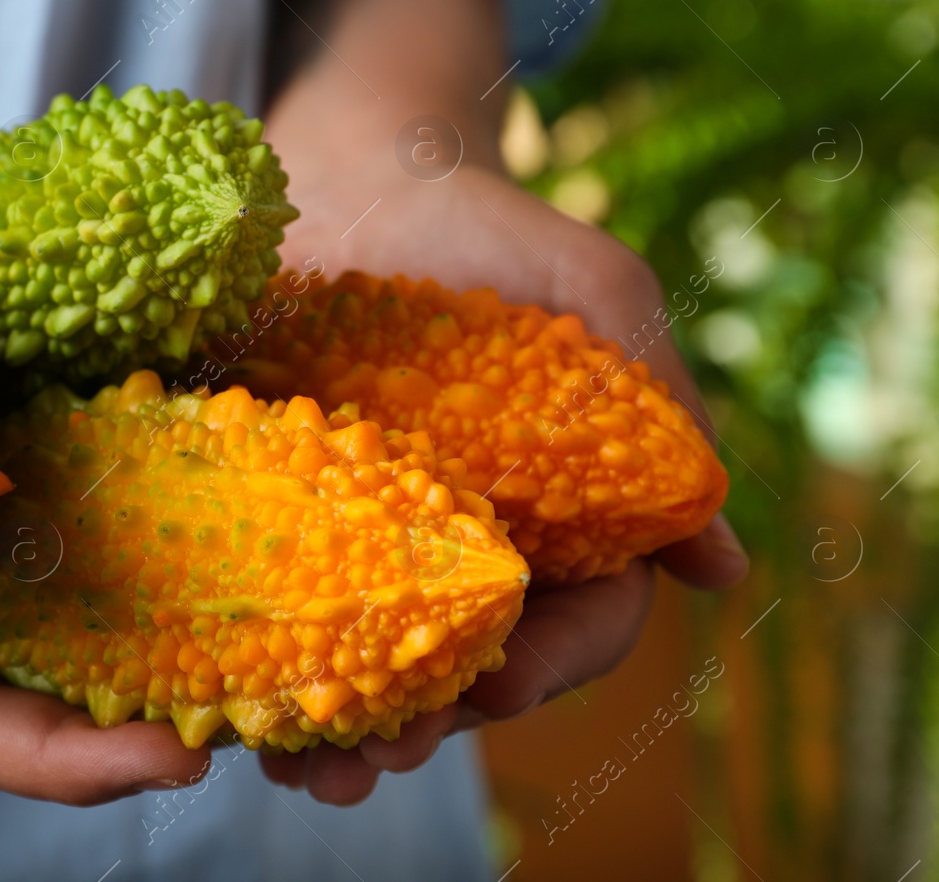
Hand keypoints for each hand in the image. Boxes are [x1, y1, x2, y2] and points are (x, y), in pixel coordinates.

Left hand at [259, 94, 748, 805]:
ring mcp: (366, 538)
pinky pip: (271, 608)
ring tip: (298, 764)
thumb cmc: (488, 224)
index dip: (549, 667)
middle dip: (427, 725)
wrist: (347, 175)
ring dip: (339, 728)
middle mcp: (464, 545)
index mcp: (555, 514)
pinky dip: (255, 663)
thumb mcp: (594, 288)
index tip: (497, 689)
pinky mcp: (276, 516)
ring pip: (367, 662)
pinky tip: (214, 702)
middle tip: (376, 757)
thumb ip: (656, 403)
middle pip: (464, 670)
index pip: (581, 621)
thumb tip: (724, 565)